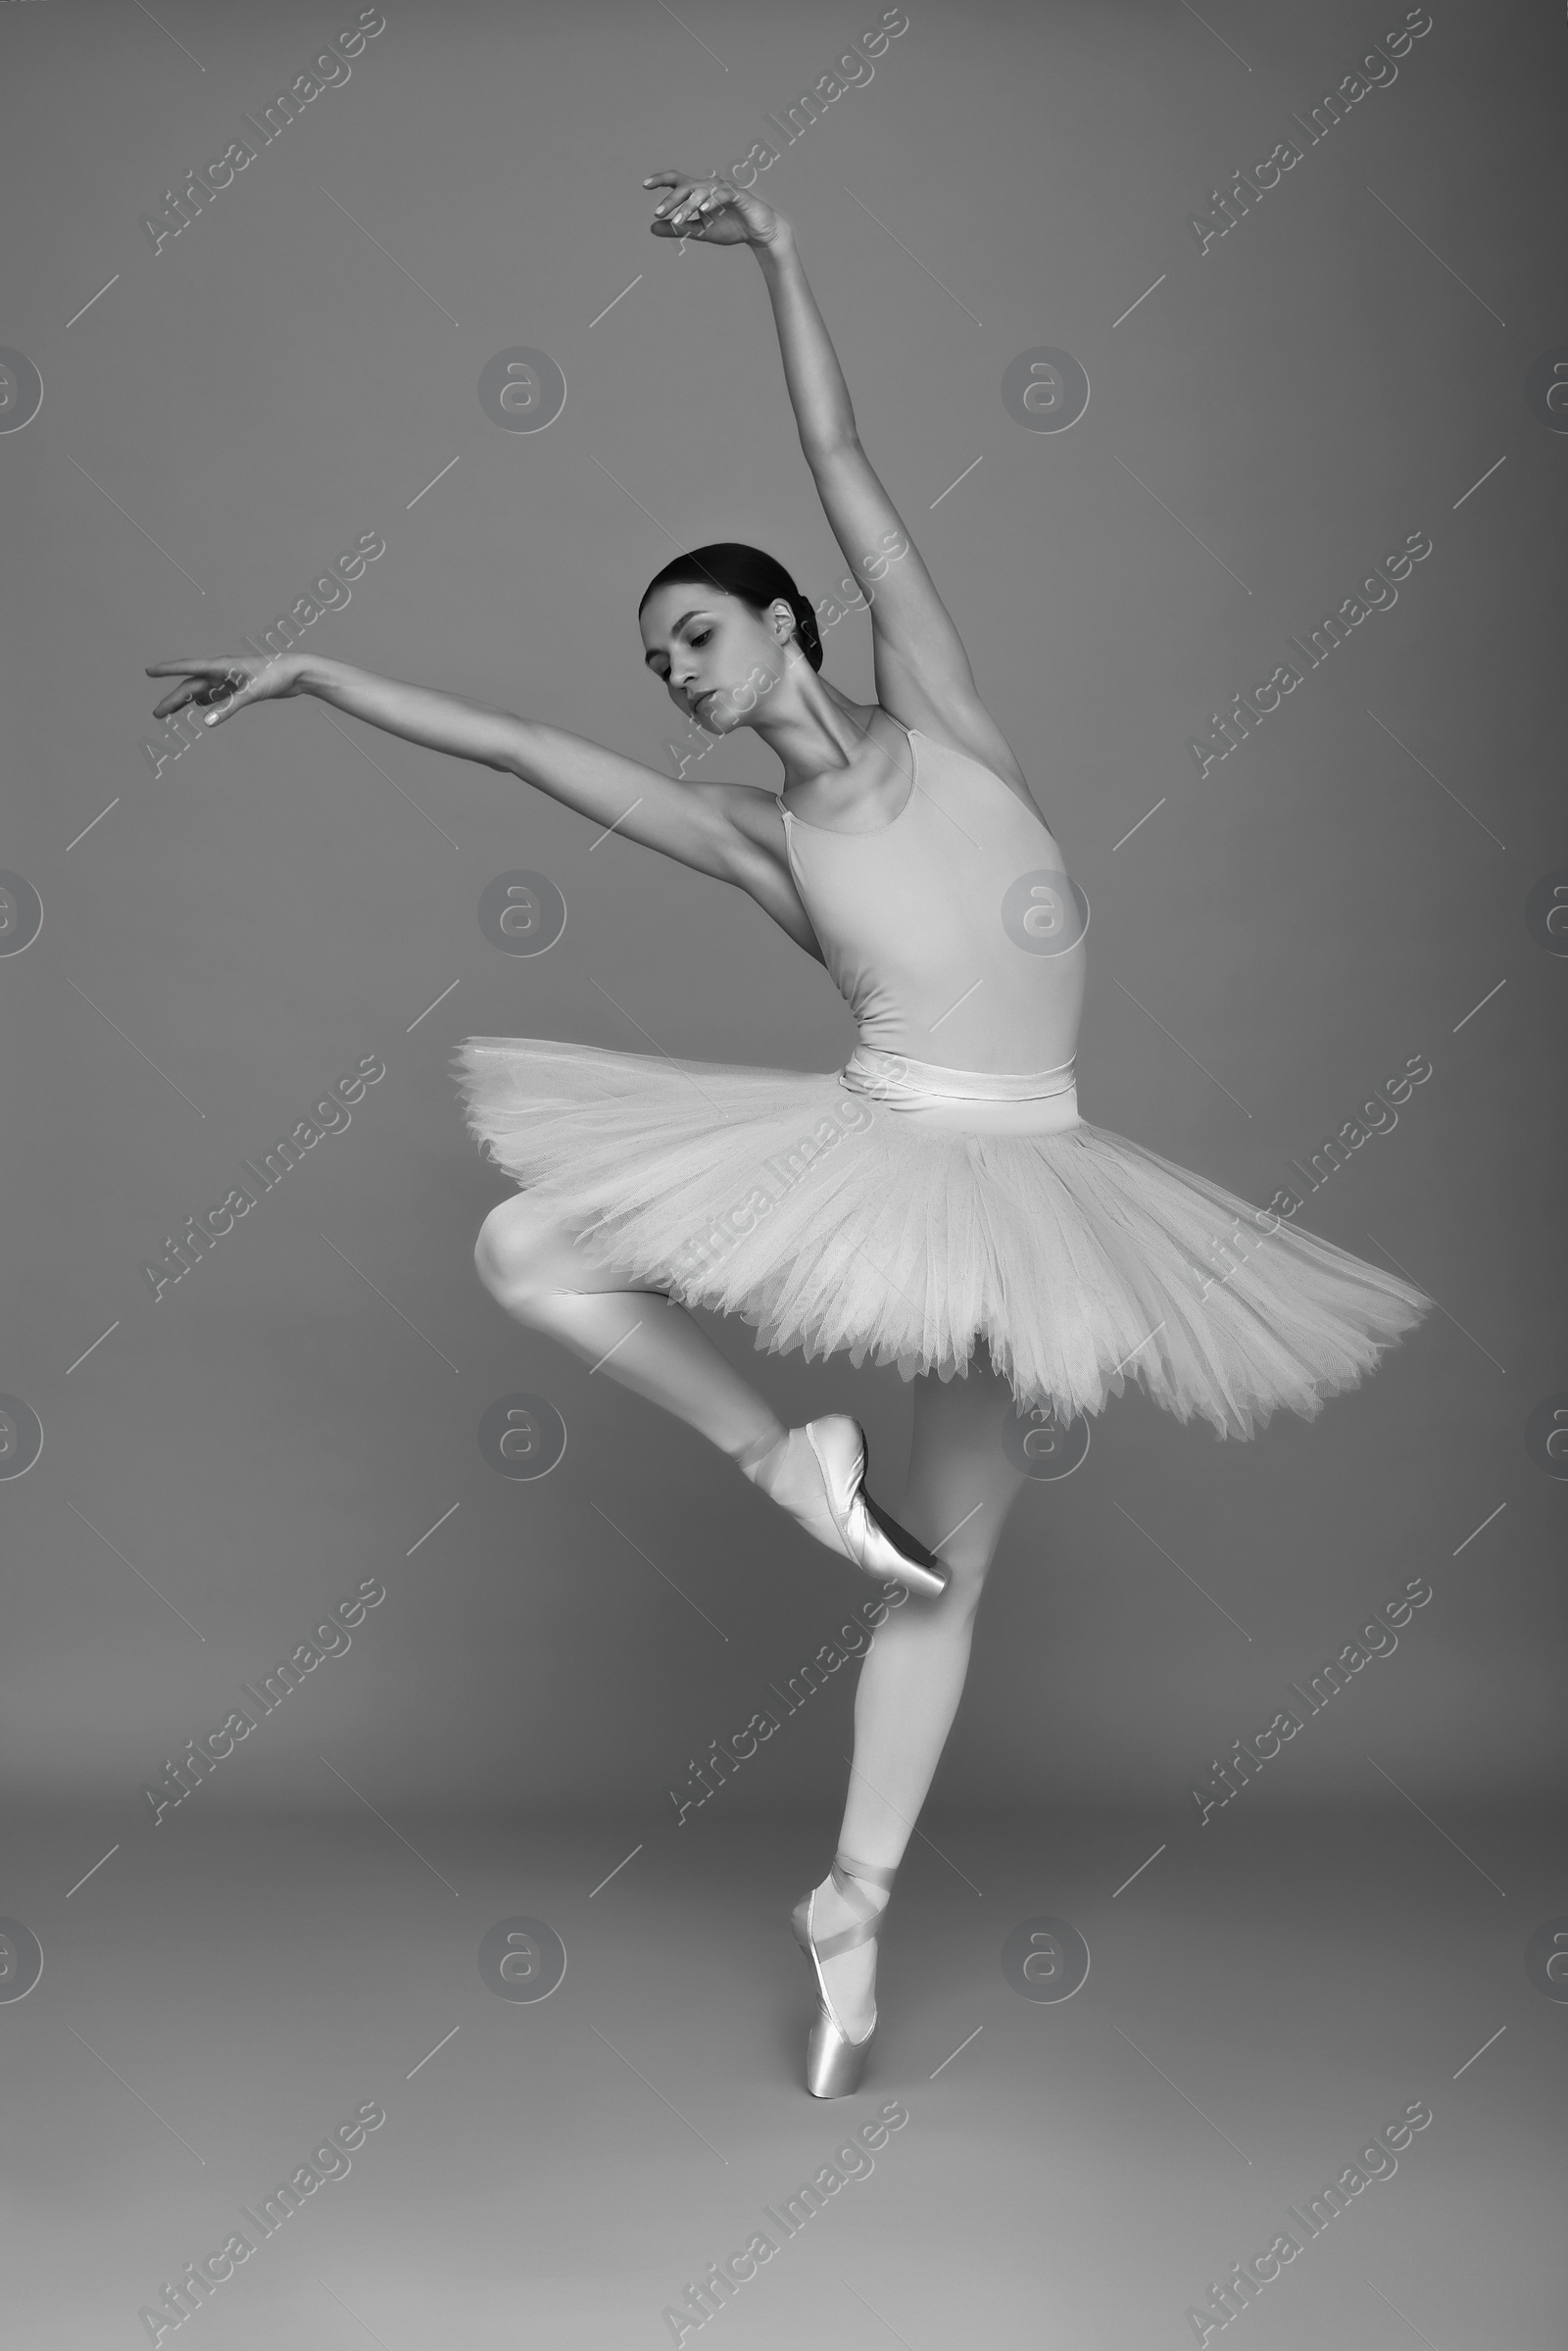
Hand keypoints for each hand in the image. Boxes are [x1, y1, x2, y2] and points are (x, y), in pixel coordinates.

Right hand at [145, 651, 305, 729]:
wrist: (297, 672)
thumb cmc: (276, 676)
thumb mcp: (252, 693)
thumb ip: (228, 707)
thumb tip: (206, 722)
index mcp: (221, 666)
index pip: (188, 668)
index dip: (167, 670)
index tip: (149, 671)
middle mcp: (222, 671)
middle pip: (191, 686)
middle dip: (173, 699)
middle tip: (156, 714)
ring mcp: (230, 679)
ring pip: (201, 691)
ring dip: (185, 701)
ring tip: (168, 713)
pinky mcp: (239, 686)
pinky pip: (216, 695)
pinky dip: (205, 701)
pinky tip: (199, 707)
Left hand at [643, 168, 787, 249]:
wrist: (759, 233)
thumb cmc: (731, 228)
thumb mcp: (699, 231)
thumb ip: (677, 228)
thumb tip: (652, 227)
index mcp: (699, 192)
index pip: (677, 181)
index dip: (661, 180)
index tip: (644, 185)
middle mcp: (709, 186)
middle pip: (686, 186)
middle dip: (671, 199)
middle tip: (658, 212)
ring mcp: (724, 189)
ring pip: (702, 191)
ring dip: (688, 206)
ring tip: (677, 220)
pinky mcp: (739, 195)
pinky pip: (723, 194)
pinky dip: (712, 202)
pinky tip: (703, 211)